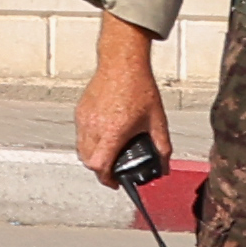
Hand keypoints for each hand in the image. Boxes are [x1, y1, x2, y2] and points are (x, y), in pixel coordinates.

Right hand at [72, 31, 169, 183]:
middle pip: (88, 161)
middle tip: (114, 170)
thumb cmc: (140, 88)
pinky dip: (89, 141)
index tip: (116, 183)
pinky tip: (104, 135)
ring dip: (93, 156)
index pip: (100, 165)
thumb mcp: (157, 121)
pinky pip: (80, 134)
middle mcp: (94, 127)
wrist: (122, 64)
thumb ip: (162, 147)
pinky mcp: (80, 111)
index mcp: (113, 132)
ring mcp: (84, 118)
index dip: (107, 179)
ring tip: (109, 153)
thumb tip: (164, 168)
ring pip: (81, 148)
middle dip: (100, 169)